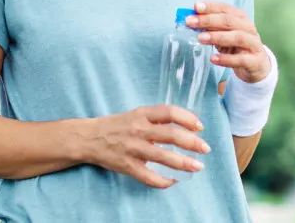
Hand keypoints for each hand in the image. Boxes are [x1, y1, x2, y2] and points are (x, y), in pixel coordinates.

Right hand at [84, 105, 211, 188]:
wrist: (89, 138)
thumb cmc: (117, 125)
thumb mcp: (136, 115)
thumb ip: (156, 119)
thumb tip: (184, 127)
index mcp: (142, 114)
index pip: (169, 112)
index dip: (187, 118)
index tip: (200, 126)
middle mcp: (138, 130)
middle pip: (171, 135)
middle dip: (192, 142)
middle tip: (205, 148)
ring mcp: (133, 148)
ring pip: (163, 157)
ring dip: (184, 163)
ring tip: (198, 166)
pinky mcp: (127, 165)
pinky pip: (149, 177)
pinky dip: (163, 181)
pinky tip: (173, 181)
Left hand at [186, 1, 271, 83]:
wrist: (257, 64)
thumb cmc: (236, 46)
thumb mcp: (224, 33)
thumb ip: (210, 27)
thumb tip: (191, 21)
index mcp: (240, 18)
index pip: (225, 8)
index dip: (210, 6)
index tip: (196, 6)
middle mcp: (248, 28)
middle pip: (229, 21)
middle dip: (208, 20)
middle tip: (191, 22)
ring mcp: (253, 44)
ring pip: (237, 37)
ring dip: (217, 37)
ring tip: (200, 38)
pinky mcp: (255, 61)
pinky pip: (240, 59)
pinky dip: (226, 59)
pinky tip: (213, 59)